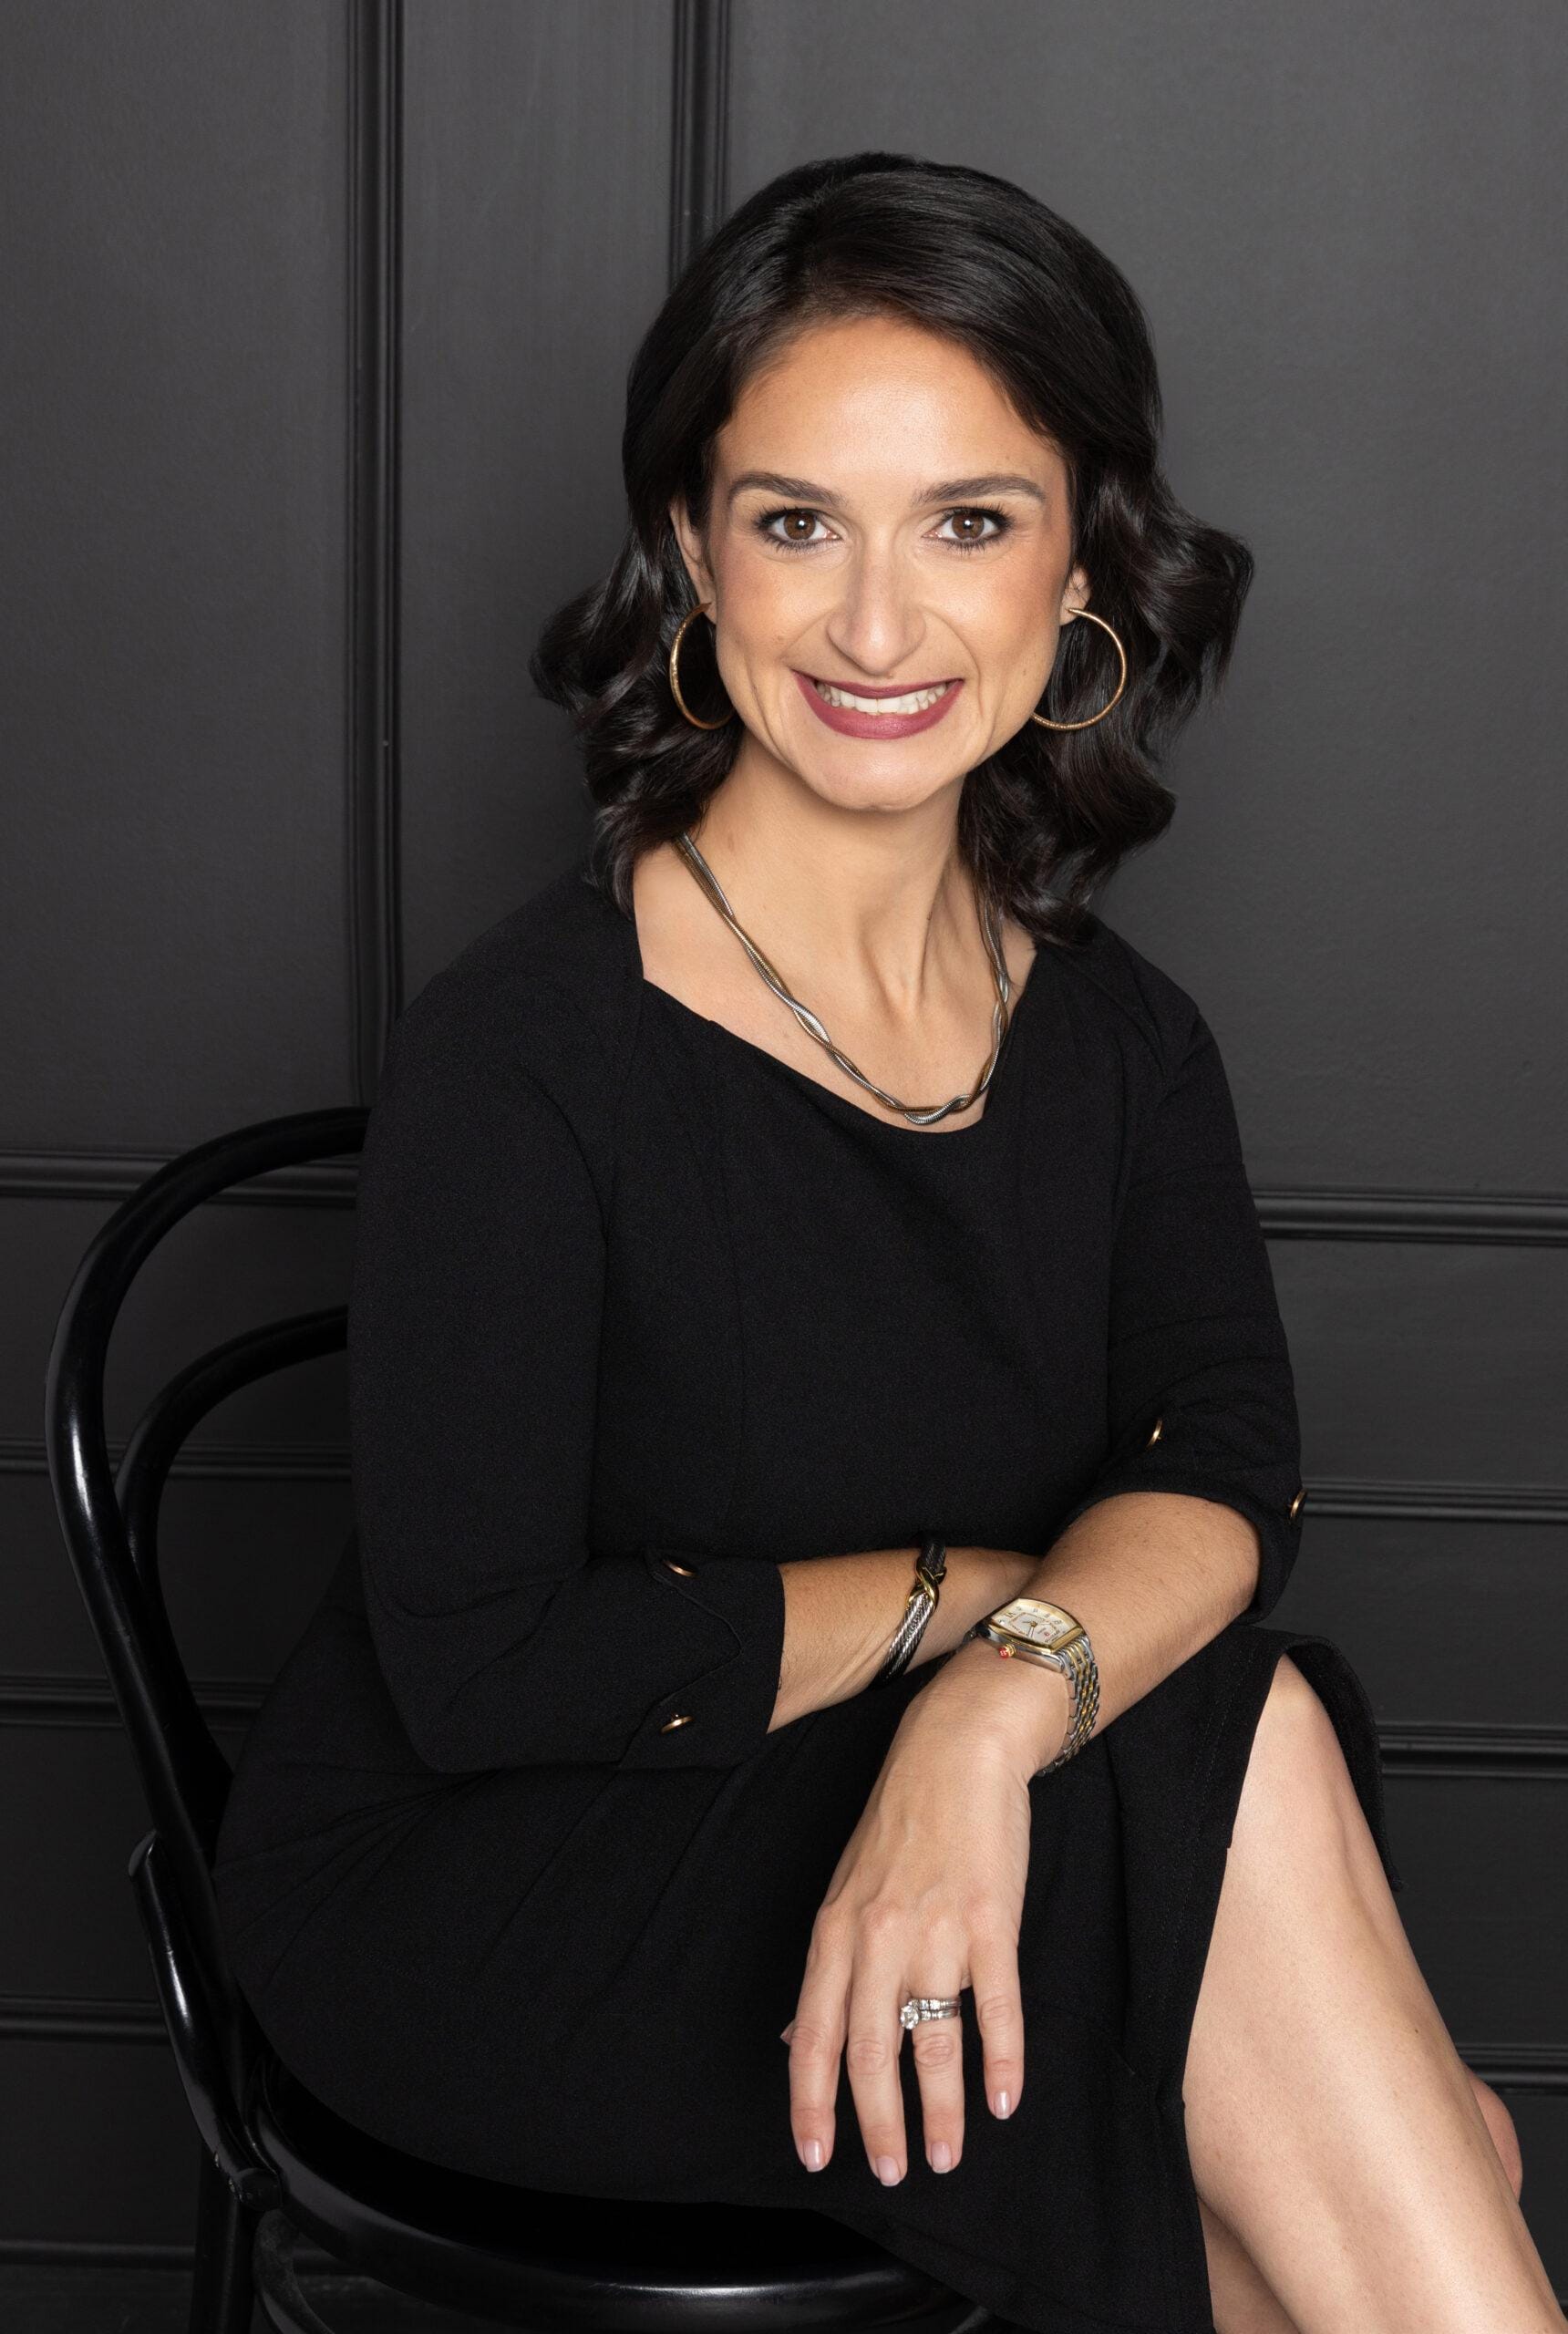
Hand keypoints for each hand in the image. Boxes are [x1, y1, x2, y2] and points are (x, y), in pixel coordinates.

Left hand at [781, 1661, 1065, 2182]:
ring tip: (946, 2157)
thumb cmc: (900, 1822)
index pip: (814, 2036)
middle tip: (892, 2174)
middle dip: (879, 2126)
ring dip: (942, 2110)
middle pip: (871, 2053)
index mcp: (835, 1933)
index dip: (812, 2104)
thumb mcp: (845, 1890)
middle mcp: (878, 1938)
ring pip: (933, 2043)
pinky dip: (1001, 2062)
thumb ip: (828, 1968)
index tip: (815, 2158)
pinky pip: (996, 2007)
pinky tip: (1003, 2102)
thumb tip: (800, 2036)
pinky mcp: (993, 1923)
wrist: (956, 1751)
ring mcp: (938, 1932)